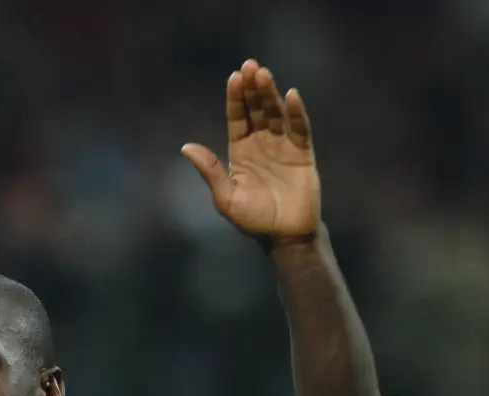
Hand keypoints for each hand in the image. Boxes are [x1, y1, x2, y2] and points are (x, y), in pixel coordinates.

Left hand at [182, 60, 319, 240]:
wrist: (284, 237)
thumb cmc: (253, 220)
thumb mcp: (225, 198)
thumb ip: (209, 171)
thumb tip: (185, 147)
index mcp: (240, 151)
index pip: (237, 117)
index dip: (235, 97)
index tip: (234, 77)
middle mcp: (261, 144)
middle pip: (256, 109)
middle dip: (252, 88)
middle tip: (250, 65)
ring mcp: (283, 146)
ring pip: (276, 113)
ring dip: (270, 94)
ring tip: (264, 74)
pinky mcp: (303, 153)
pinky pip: (300, 128)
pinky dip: (297, 112)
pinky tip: (291, 95)